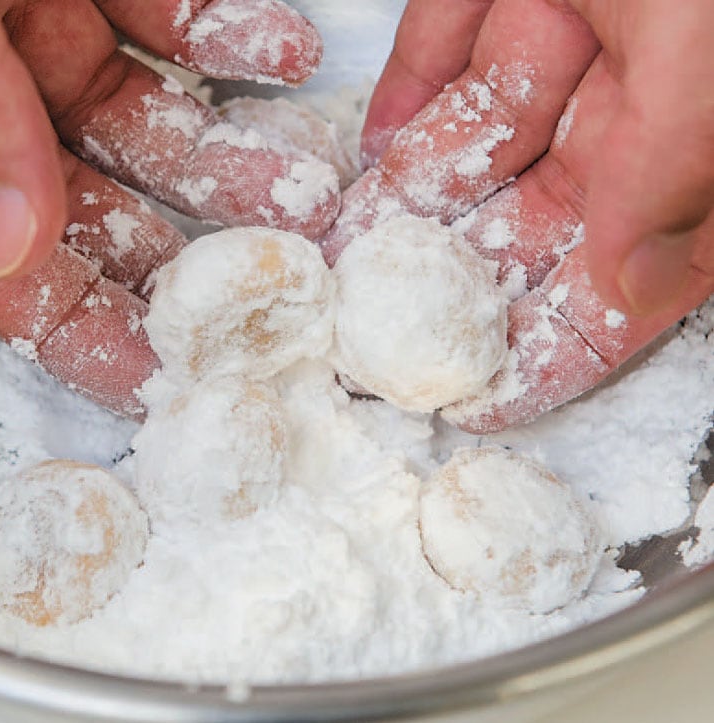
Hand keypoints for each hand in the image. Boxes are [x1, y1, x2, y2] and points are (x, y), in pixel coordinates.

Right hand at [0, 0, 336, 417]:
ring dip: (222, 158)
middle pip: (71, 206)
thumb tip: (3, 244)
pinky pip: (158, 18)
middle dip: (170, 254)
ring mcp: (16, 15)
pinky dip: (222, 40)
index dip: (67, 330)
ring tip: (303, 191)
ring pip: (133, 121)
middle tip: (267, 297)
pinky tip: (281, 52)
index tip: (155, 382)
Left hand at [322, 0, 713, 431]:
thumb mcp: (708, 61)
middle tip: (371, 337)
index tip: (474, 405)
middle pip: (526, 229)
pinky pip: (445, 45)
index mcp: (690, 152)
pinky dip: (405, 94)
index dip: (551, 355)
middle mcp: (634, 111)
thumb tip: (632, 292)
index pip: (617, 287)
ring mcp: (571, 40)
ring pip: (474, 145)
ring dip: (406, 202)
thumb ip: (672, 172)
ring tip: (340, 256)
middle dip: (448, 286)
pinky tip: (369, 151)